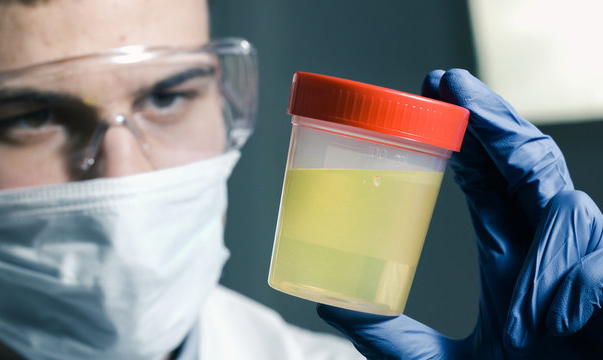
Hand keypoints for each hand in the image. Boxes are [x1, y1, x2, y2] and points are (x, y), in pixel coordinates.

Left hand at [317, 69, 602, 358]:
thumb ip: (391, 339)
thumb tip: (331, 307)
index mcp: (514, 257)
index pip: (492, 178)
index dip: (470, 135)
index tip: (434, 97)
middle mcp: (549, 249)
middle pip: (529, 162)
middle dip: (494, 119)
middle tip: (448, 82)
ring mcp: (588, 264)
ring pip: (571, 210)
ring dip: (543, 254)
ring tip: (518, 319)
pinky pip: (600, 271)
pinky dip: (574, 288)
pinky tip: (555, 320)